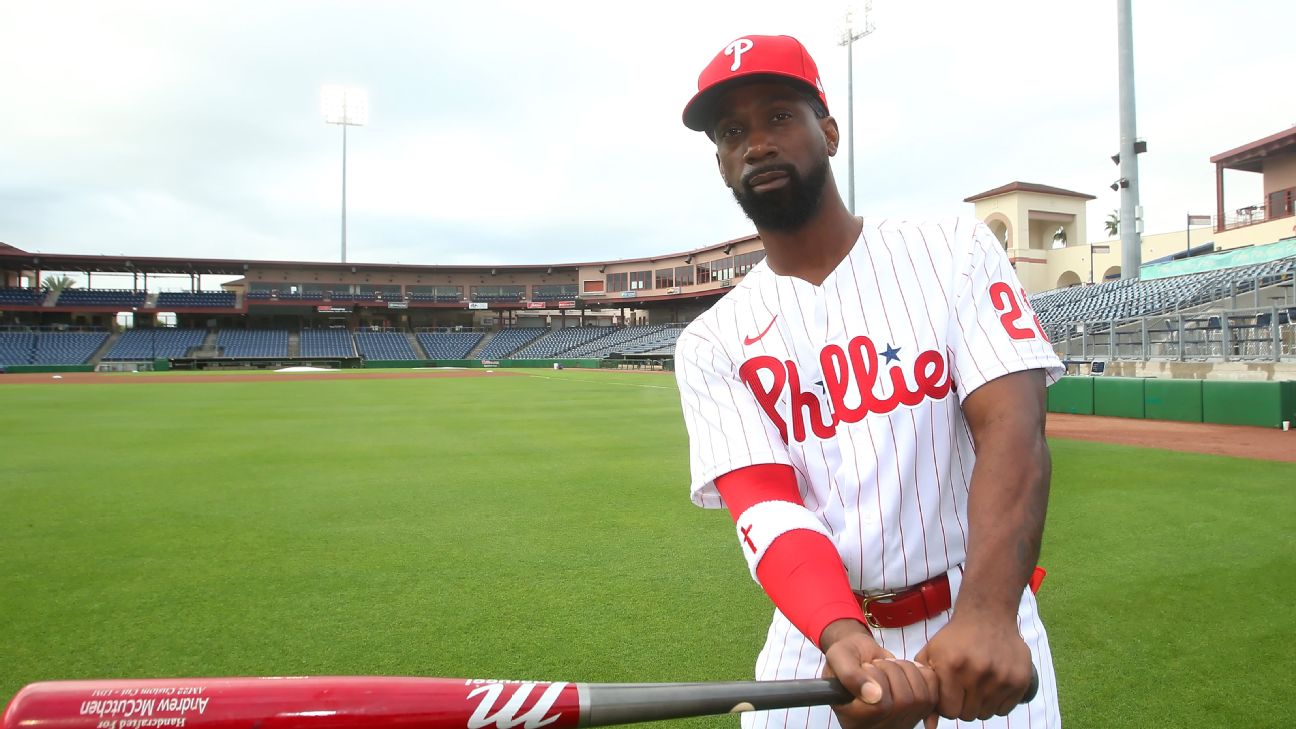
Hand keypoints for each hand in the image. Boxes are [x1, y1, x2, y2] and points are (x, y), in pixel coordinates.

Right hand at [819, 620, 939, 728]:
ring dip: (905, 670)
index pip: (879, 706)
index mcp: (854, 721)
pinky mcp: (918, 712)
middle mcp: (879, 727)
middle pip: (903, 701)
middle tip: (876, 664)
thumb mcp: (838, 658)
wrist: (861, 656)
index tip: (864, 668)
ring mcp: (901, 723)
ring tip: (889, 667)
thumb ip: (850, 676)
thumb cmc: (848, 658)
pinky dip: (921, 673)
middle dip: (891, 670)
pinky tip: (904, 670)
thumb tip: (874, 695)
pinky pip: (932, 692)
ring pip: (919, 696)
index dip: (875, 679)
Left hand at [914, 612, 1032, 721]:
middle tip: (963, 688)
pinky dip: (997, 702)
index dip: (947, 704)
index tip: (949, 693)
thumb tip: (929, 724)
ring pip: (986, 713)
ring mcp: (1001, 677)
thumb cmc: (955, 638)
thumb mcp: (932, 654)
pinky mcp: (1019, 680)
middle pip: (968, 715)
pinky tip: (992, 684)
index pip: (949, 711)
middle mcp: (977, 672)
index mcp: (951, 666)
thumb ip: (926, 688)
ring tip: (978, 684)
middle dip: (963, 705)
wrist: (988, 615)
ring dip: (980, 704)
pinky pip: (1004, 710)